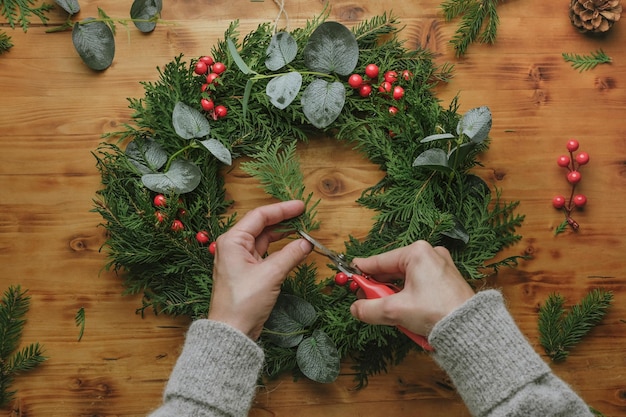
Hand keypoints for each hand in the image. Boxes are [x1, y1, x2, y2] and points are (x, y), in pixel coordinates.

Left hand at [208, 200, 311, 339]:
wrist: (232, 332)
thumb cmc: (243, 302)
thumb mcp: (270, 275)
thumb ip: (290, 255)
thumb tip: (307, 243)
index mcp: (233, 241)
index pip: (259, 216)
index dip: (282, 210)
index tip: (301, 206)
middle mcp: (234, 246)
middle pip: (261, 226)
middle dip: (283, 221)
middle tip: (304, 216)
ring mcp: (239, 260)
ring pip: (264, 240)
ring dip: (282, 235)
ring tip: (301, 230)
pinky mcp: (246, 272)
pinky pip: (265, 254)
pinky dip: (279, 250)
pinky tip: (293, 248)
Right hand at [349, 241, 474, 335]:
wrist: (469, 329)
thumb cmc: (437, 312)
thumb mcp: (395, 311)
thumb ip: (369, 308)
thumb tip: (355, 308)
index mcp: (417, 252)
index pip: (380, 261)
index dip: (362, 271)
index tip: (349, 275)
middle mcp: (430, 254)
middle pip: (392, 270)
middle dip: (379, 287)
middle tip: (366, 300)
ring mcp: (440, 267)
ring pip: (405, 279)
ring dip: (394, 295)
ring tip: (388, 310)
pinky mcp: (447, 281)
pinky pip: (419, 285)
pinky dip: (409, 297)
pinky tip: (405, 310)